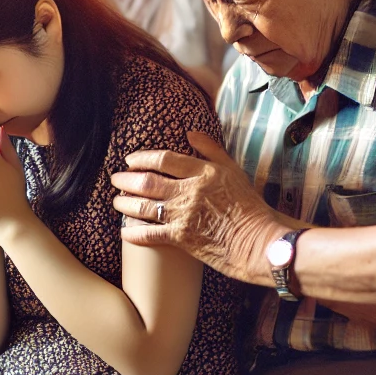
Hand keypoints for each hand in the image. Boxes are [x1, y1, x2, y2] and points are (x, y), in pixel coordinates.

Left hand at [110, 131, 288, 285]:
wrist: (258, 241)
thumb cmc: (250, 207)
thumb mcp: (234, 171)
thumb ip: (211, 150)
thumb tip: (191, 133)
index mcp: (203, 172)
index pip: (164, 159)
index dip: (142, 158)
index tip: (131, 160)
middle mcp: (189, 191)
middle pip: (147, 181)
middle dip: (126, 179)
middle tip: (117, 180)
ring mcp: (183, 215)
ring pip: (143, 207)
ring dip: (125, 203)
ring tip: (117, 202)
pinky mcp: (181, 239)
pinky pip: (149, 234)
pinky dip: (133, 233)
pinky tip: (124, 231)